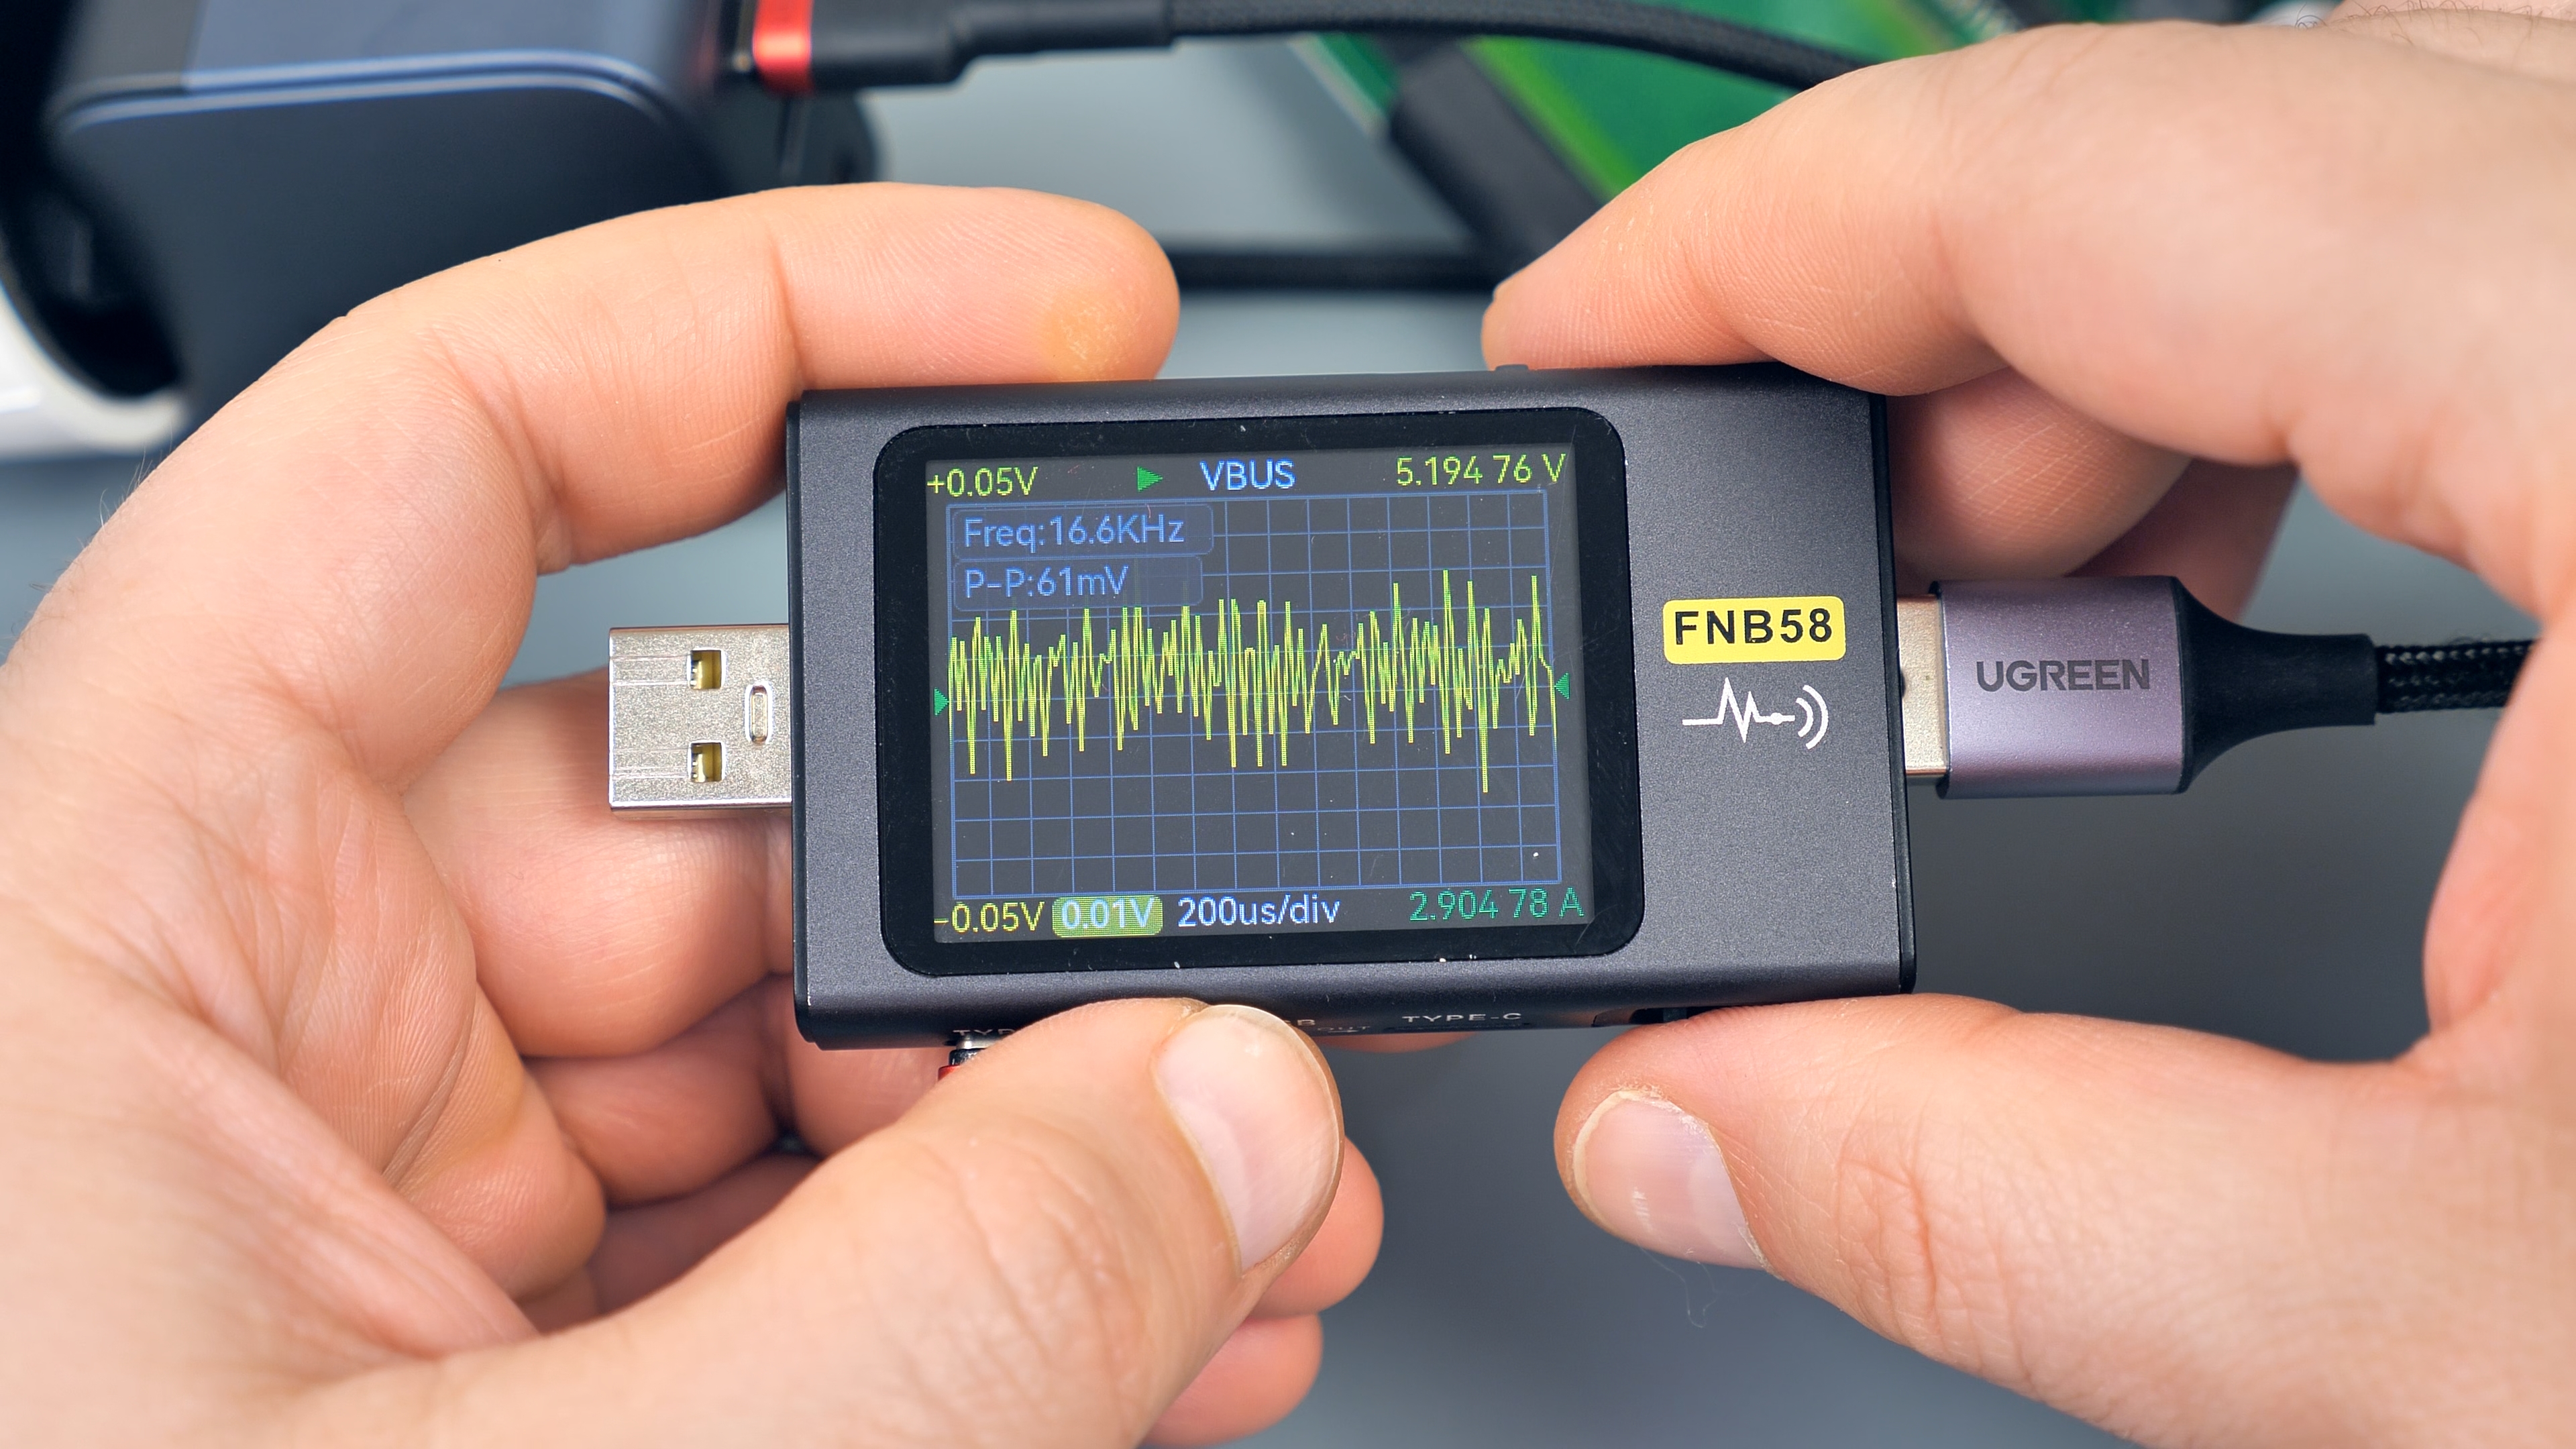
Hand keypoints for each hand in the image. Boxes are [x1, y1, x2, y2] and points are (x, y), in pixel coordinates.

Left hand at [0, 185, 1380, 1445]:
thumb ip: (929, 1306)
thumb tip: (1219, 1114)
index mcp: (107, 946)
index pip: (438, 460)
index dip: (770, 318)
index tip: (1049, 321)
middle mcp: (234, 1040)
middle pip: (705, 802)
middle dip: (1014, 869)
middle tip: (1233, 949)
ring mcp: (363, 1215)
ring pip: (775, 1041)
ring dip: (1042, 1100)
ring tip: (1244, 1179)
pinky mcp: (472, 1371)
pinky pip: (768, 1229)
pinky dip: (972, 1260)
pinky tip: (1147, 1298)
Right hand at [1487, 9, 2575, 1444]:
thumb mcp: (2462, 1337)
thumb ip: (1995, 1199)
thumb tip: (1698, 1127)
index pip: (2097, 149)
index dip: (1754, 236)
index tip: (1585, 346)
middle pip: (2263, 103)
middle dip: (1963, 310)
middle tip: (1818, 564)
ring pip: (2427, 147)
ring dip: (2170, 332)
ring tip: (2043, 600)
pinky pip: (2549, 256)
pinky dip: (2360, 358)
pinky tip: (2294, 567)